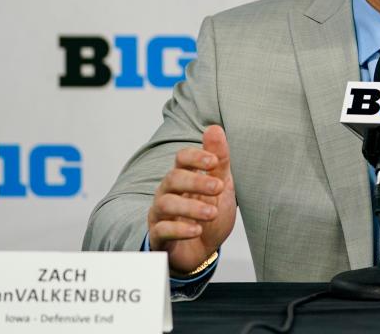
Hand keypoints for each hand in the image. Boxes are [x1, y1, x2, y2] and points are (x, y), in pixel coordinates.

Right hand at [147, 125, 236, 274]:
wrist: (202, 251)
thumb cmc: (209, 214)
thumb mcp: (221, 186)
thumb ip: (219, 161)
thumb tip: (215, 128)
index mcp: (184, 176)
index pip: (181, 157)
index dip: (196, 156)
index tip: (214, 161)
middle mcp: (168, 192)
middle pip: (172, 178)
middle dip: (196, 181)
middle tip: (218, 187)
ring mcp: (160, 214)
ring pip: (166, 204)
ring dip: (191, 207)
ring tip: (211, 213)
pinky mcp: (158, 237)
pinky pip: (162, 230)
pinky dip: (180, 229)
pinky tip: (196, 230)